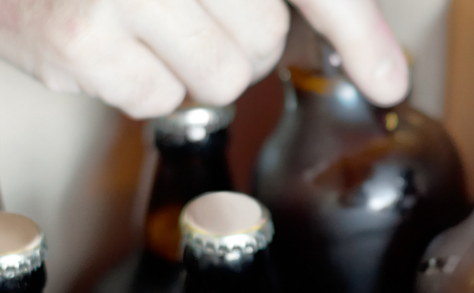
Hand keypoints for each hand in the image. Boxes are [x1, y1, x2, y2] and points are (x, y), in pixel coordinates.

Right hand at [0, 0, 407, 117]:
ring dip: (189, 65)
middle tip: (185, 11)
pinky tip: (110, 44)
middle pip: (262, 42)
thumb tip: (367, 55)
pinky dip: (141, 84)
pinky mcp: (83, 37)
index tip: (390, 78)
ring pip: (220, 80)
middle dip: (234, 40)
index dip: (361, 35)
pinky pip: (159, 101)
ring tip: (143, 25)